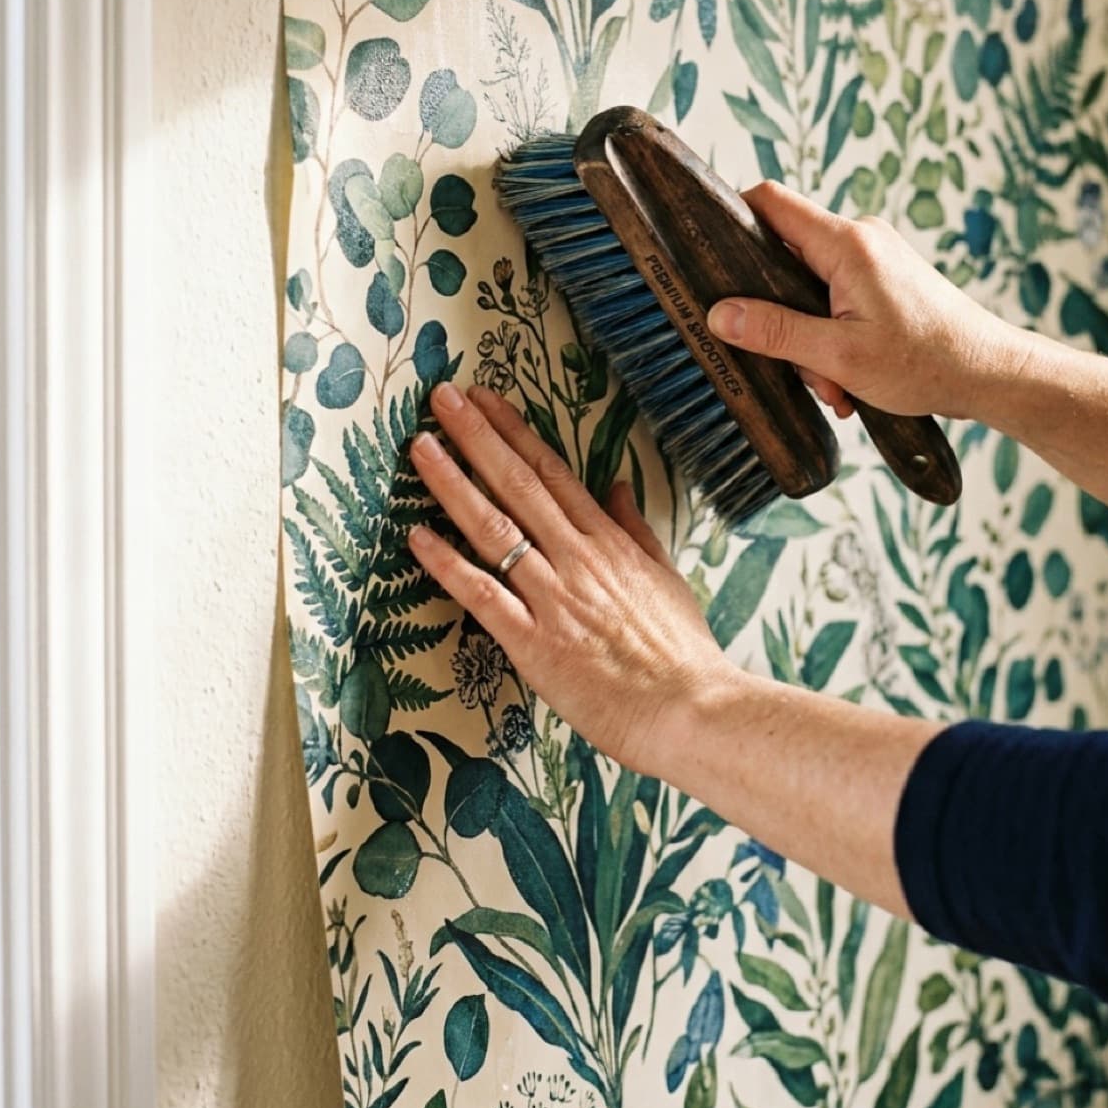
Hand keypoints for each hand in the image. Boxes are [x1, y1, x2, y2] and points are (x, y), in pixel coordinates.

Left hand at [406, 382, 736, 770]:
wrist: (690, 708)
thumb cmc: (682, 654)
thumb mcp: (667, 578)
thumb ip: (636, 529)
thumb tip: (617, 485)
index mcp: (608, 542)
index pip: (552, 472)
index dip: (513, 431)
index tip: (485, 399)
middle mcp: (576, 558)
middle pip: (516, 485)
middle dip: (475, 436)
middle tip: (441, 398)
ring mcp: (553, 598)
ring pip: (493, 528)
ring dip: (452, 483)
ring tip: (421, 446)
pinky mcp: (534, 643)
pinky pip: (482, 595)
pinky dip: (447, 564)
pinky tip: (416, 536)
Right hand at [705, 181, 1028, 421]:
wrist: (989, 373)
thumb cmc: (927, 362)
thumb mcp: (839, 355)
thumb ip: (775, 332)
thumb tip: (720, 315)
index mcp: (847, 244)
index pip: (771, 202)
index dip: (733, 219)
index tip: (710, 255)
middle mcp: (860, 239)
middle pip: (784, 255)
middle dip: (779, 315)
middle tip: (796, 362)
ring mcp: (874, 258)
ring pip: (809, 287)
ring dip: (810, 339)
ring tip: (835, 382)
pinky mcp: (883, 279)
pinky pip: (835, 299)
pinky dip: (832, 339)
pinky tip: (848, 378)